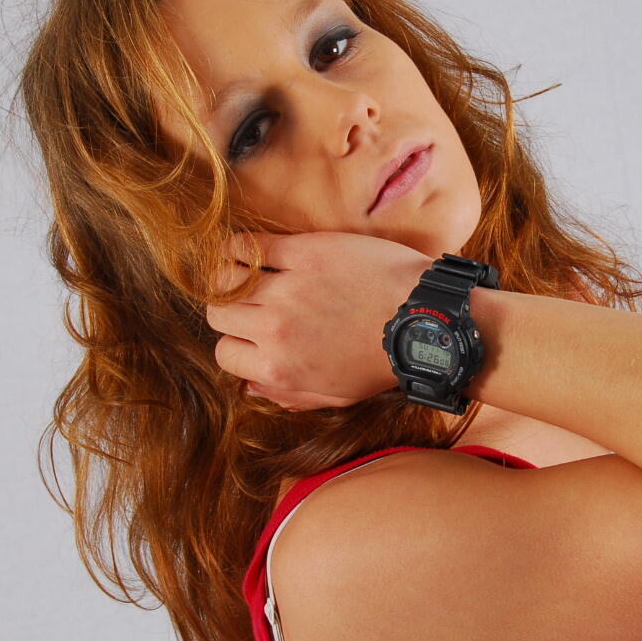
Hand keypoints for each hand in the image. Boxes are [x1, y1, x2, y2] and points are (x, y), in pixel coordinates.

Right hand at [206, 230, 433, 410]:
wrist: (421, 319)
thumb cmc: (382, 360)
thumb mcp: (336, 395)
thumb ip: (288, 394)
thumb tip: (251, 387)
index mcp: (278, 369)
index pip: (224, 353)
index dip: (237, 344)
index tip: (250, 334)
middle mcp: (273, 330)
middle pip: (220, 314)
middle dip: (232, 311)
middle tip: (251, 304)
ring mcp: (286, 288)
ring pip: (226, 279)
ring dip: (232, 277)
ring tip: (248, 276)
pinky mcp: (302, 253)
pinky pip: (249, 245)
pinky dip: (239, 247)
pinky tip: (245, 250)